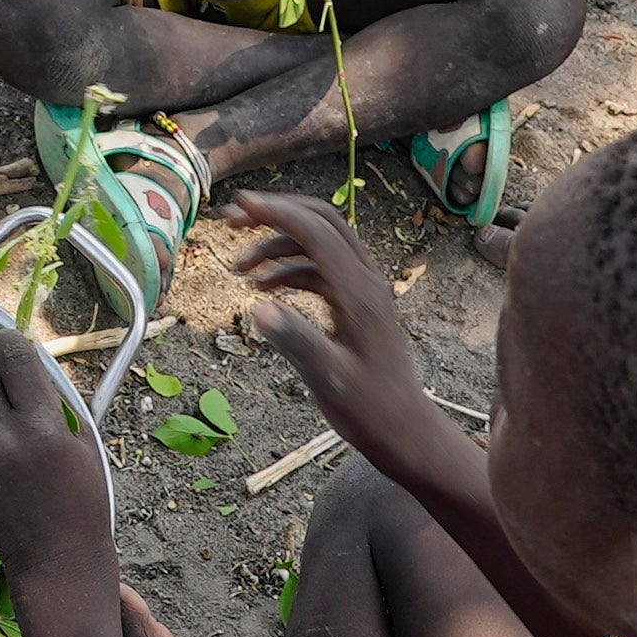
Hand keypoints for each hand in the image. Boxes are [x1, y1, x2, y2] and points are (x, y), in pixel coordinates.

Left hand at [0, 331, 115, 601]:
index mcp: (41, 427)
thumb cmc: (81, 499)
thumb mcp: (84, 442)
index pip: (12, 355)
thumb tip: (26, 359)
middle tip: (11, 390)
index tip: (12, 346)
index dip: (11, 342)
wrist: (56, 559)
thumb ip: (54, 398)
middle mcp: (1, 438)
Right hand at [221, 193, 471, 476]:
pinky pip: (320, 270)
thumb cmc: (369, 409)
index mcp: (359, 291)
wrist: (403, 431)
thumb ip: (296, 340)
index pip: (316, 231)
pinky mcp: (357, 304)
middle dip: (276, 215)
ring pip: (318, 245)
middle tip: (233, 221)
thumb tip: (257, 308)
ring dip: (278, 247)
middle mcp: (365, 281)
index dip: (276, 212)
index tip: (238, 206)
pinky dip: (290, 270)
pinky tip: (264, 290)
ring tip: (239, 269)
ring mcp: (363, 291)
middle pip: (321, 223)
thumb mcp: (328, 378)